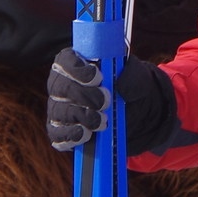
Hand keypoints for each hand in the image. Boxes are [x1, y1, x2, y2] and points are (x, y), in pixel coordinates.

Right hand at [46, 50, 176, 153]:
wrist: (139, 114)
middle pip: (60, 87)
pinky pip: (58, 135)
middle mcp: (64, 84)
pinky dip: (71, 136)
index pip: (65, 61)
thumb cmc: (132, 87)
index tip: (97, 77)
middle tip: (106, 102)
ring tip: (104, 121)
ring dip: (82, 117)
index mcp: (78, 63)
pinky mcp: (64, 131)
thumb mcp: (138, 77)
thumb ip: (131, 76)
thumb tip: (118, 84)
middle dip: (84, 95)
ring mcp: (61, 109)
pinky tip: (86, 135)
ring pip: (59, 112)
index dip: (76, 69)